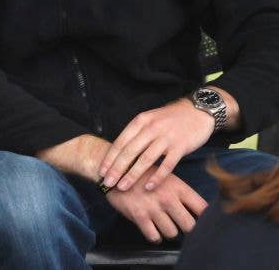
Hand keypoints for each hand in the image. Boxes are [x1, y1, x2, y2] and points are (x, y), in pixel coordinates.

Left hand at [98, 99, 213, 191]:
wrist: (198, 111)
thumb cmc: (170, 119)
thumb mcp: (150, 120)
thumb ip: (136, 133)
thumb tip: (120, 152)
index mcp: (140, 121)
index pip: (121, 142)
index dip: (110, 158)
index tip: (101, 171)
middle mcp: (151, 129)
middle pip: (129, 152)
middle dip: (117, 169)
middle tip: (107, 183)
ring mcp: (166, 138)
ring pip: (145, 159)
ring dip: (132, 175)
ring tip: (122, 187)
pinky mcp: (180, 146)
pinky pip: (167, 165)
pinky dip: (157, 177)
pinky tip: (148, 187)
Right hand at [106, 170, 206, 242]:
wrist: (114, 171)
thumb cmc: (143, 174)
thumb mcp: (165, 176)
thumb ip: (180, 193)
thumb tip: (197, 212)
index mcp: (178, 187)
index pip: (203, 209)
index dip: (207, 219)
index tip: (202, 221)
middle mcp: (168, 198)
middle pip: (190, 226)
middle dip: (186, 228)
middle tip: (179, 224)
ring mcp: (153, 208)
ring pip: (172, 233)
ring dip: (168, 231)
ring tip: (162, 223)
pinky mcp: (139, 216)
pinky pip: (154, 236)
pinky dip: (154, 236)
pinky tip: (152, 228)